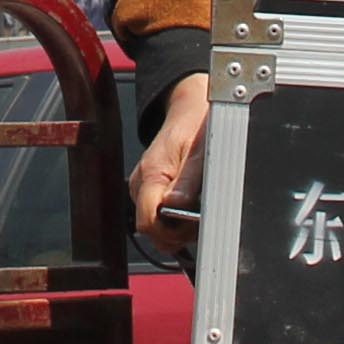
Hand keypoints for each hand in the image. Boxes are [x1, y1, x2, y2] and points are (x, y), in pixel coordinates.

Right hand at [129, 71, 211, 247]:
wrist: (189, 110)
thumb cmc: (195, 126)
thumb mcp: (200, 151)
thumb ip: (188, 180)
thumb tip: (177, 207)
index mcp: (150, 174)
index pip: (148, 222)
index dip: (172, 231)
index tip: (194, 225)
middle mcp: (141, 184)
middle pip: (151, 229)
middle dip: (177, 233)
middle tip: (202, 219)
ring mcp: (143, 189)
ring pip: (156, 226)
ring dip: (178, 228)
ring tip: (199, 211)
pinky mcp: (150, 191)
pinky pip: (159, 216)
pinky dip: (176, 220)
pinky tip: (192, 209)